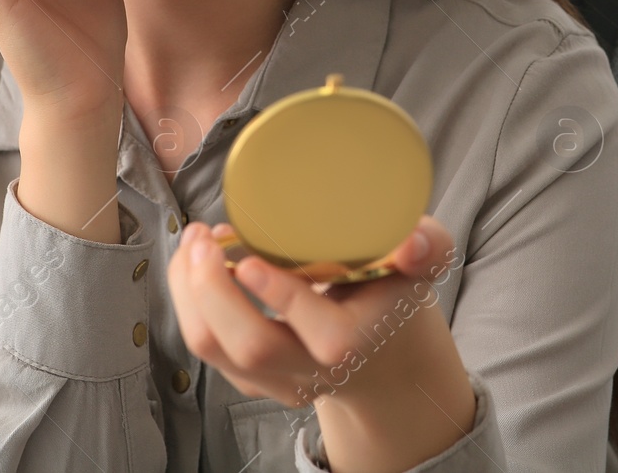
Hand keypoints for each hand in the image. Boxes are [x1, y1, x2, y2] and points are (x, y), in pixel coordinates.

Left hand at [168, 217, 477, 470]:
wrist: (382, 353)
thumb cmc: (395, 291)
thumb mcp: (425, 261)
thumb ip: (429, 246)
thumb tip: (412, 243)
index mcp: (359, 343)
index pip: (323, 335)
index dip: (281, 296)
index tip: (250, 257)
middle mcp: (313, 372)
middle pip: (252, 347)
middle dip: (214, 290)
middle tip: (203, 236)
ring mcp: (275, 380)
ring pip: (214, 349)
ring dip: (190, 291)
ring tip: (193, 240)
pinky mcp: (248, 376)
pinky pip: (206, 345)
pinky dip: (189, 299)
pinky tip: (196, 260)